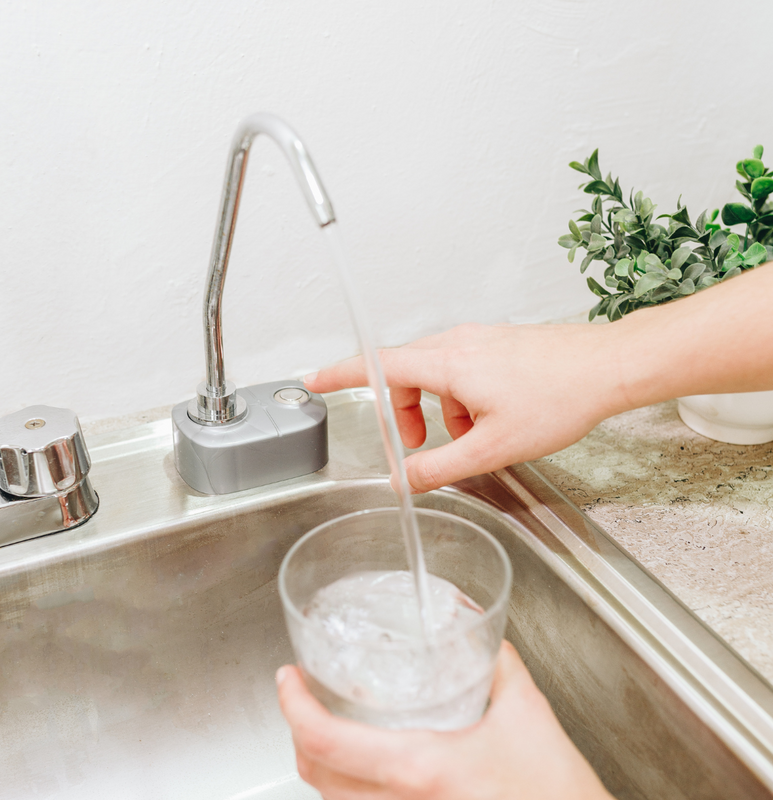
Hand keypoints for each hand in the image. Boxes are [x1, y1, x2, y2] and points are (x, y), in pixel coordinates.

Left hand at [277, 641, 612, 799]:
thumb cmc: (557, 795)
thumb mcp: (529, 714)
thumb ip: (500, 667)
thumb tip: (484, 639)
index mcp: (422, 771)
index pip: (328, 742)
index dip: (293, 708)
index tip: (286, 680)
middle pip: (317, 778)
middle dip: (298, 734)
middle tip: (301, 698)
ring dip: (320, 764)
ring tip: (325, 727)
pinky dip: (347, 792)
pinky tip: (363, 770)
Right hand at [304, 322, 625, 492]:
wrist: (608, 367)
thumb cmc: (559, 397)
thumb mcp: (493, 447)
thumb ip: (440, 467)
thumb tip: (403, 480)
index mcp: (448, 364)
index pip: (377, 365)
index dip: (341, 374)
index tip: (315, 380)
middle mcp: (458, 342)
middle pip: (403, 373)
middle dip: (402, 412)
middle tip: (416, 445)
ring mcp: (478, 339)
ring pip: (434, 373)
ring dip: (437, 409)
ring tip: (467, 437)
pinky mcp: (495, 342)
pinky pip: (460, 368)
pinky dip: (460, 398)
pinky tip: (490, 419)